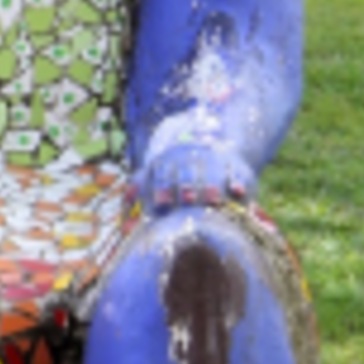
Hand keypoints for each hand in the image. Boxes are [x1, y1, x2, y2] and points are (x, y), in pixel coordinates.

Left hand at [133, 134, 253, 219]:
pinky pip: (238, 174)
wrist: (212, 137)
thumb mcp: (154, 174)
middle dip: (186, 187)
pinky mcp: (238, 168)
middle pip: (188, 174)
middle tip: (187, 201)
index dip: (161, 188)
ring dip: (212, 185)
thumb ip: (141, 196)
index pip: (162, 175)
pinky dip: (238, 183)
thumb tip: (125, 227)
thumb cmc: (175, 169)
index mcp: (168, 162)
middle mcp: (192, 160)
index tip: (161, 202)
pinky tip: (238, 192)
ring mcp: (216, 161)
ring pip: (213, 173)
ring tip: (213, 199)